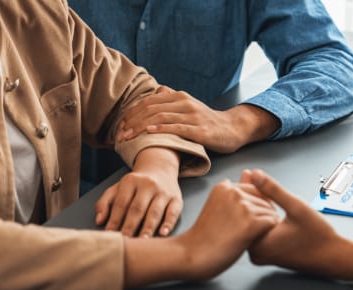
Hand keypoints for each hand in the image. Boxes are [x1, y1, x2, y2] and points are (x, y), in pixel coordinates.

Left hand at [94, 147, 180, 236]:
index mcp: (131, 181)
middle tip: (125, 241)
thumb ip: (105, 202)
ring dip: (148, 227)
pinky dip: (168, 223)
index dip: (114, 220)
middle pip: (137, 208)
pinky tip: (163, 233)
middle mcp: (148, 184)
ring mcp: (163, 191)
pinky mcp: (176, 198)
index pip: (121, 203)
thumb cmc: (136, 185)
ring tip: (143, 241)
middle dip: (130, 226)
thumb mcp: (118, 188)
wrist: (160, 170)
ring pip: (154, 211)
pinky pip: (173, 212)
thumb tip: (99, 221)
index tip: (110, 235)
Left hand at [119, 86, 277, 152]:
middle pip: (151, 109)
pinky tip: (150, 133)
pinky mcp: (200, 130)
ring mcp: (193, 116)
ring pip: (161, 118)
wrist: (232, 128)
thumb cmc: (207, 121)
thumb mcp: (189, 106)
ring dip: (141, 128)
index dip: (132, 113)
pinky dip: (162, 129)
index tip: (120, 125)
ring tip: (129, 136)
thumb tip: (158, 90)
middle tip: (120, 135)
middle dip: (132, 122)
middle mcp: (184, 102)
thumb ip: (173, 98)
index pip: (149, 101)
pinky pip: (177, 128)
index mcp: (179, 96)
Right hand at [175, 179, 278, 280]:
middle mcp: (234, 192)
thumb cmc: (206, 234)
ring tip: (248, 236)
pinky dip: (268, 232)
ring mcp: (242, 207)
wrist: (194, 255)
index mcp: (225, 186)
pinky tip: (255, 240)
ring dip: (265, 225)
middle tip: (244, 231)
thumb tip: (248, 170)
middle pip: (265, 200)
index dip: (254, 207)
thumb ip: (234, 190)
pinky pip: (272, 222)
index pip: (256, 190)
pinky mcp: (250, 223)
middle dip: (262, 215)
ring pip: (270, 211)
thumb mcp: (218, 205)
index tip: (240, 222)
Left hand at [244, 169, 352, 285]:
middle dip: (250, 196)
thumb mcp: (296, 207)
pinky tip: (270, 204)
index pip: (242, 211)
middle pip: (246, 217)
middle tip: (248, 175)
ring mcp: (260, 255)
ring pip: (253, 222)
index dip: (247, 190)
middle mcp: (255, 253)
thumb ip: (273, 189)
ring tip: (258, 188)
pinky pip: (260, 229)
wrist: (332, 257)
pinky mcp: (266, 253)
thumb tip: (253, 174)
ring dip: (258, 206)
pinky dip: (264, 216)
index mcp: (258, 244)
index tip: (246, 173)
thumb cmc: (318, 236)